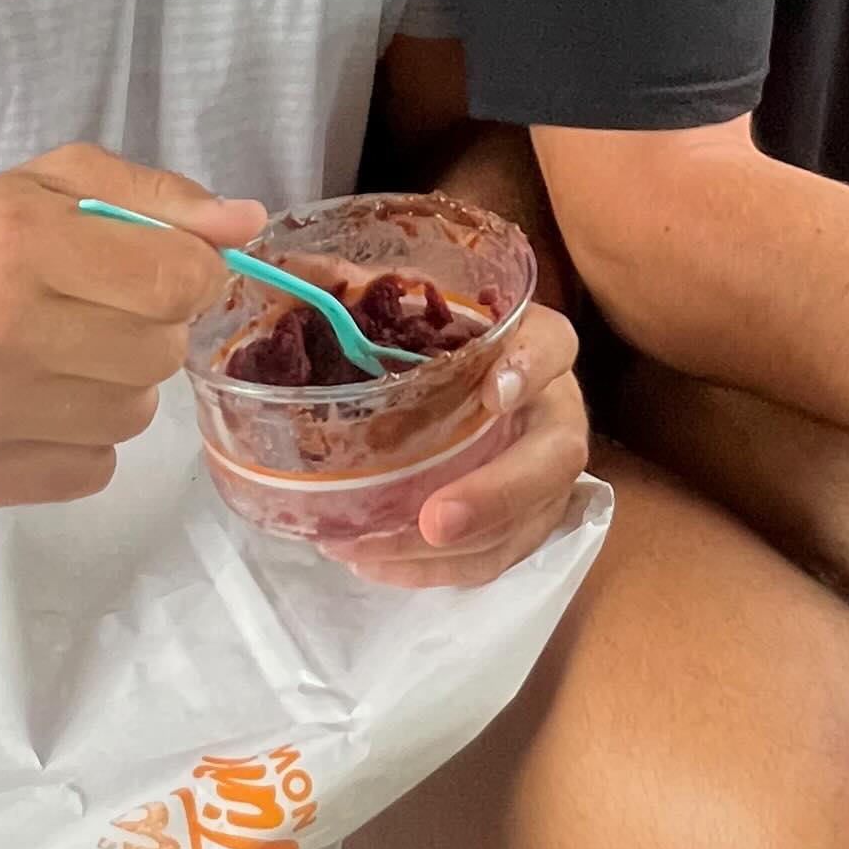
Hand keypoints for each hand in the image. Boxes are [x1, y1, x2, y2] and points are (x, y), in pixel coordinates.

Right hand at [0, 143, 265, 512]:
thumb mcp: (43, 186)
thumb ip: (152, 196)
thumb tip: (245, 223)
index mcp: (15, 241)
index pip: (177, 278)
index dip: (190, 275)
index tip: (160, 273)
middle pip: (163, 353)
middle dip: (146, 330)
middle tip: (87, 314)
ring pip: (132, 418)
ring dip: (112, 388)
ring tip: (52, 359)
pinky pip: (92, 471)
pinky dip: (78, 442)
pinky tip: (28, 407)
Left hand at [346, 301, 590, 589]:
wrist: (451, 385)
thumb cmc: (422, 342)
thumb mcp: (398, 309)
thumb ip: (355, 292)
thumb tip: (292, 276)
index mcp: (529, 344)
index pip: (552, 345)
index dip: (532, 367)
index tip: (492, 392)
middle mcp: (551, 410)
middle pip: (556, 457)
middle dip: (497, 495)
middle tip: (434, 519)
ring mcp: (544, 474)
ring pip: (526, 524)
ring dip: (452, 551)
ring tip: (370, 551)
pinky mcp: (522, 523)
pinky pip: (494, 560)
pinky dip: (436, 572)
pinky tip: (375, 564)